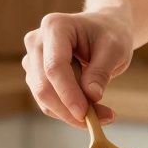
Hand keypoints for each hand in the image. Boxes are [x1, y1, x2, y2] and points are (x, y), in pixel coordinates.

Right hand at [22, 9, 133, 126]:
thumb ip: (101, 71)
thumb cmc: (110, 34)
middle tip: (102, 120)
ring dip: (70, 114)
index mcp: (55, 27)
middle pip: (44, 85)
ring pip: (44, 98)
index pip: (54, 66)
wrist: (103, 29)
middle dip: (69, 109)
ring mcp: (32, 59)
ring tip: (103, 115)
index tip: (85, 114)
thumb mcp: (115, 49)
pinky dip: (68, 112)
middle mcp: (36, 42)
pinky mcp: (35, 75)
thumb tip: (92, 96)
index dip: (67, 93)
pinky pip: (48, 101)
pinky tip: (91, 111)